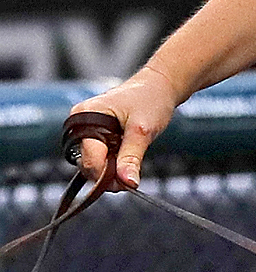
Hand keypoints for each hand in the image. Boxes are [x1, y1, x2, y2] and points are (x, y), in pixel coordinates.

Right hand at [72, 66, 177, 188]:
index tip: (127, 183)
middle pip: (88, 164)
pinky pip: (101, 159)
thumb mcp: (143, 130)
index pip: (89, 159)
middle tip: (132, 178)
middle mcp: (80, 124)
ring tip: (132, 166)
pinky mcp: (97, 137)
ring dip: (113, 172)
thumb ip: (132, 157)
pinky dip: (114, 165)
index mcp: (84, 117)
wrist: (159, 87)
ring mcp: (88, 131)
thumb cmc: (150, 100)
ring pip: (94, 164)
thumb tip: (127, 183)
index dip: (107, 176)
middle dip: (109, 176)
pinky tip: (128, 161)